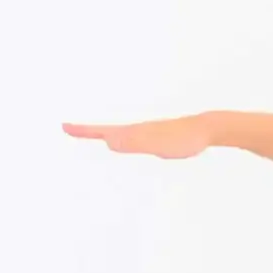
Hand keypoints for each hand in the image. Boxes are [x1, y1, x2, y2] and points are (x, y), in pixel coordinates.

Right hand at [64, 116, 215, 158]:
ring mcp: (148, 133)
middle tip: (69, 129)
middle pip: (107, 131)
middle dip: (87, 132)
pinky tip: (126, 145)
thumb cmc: (183, 137)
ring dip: (103, 135)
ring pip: (120, 135)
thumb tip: (107, 141)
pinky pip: (133, 140)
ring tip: (92, 137)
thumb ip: (133, 143)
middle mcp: (138, 130)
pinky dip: (122, 141)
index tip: (64, 127)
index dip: (83, 130)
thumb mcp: (156, 143)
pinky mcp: (158, 138)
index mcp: (134, 131)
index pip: (102, 130)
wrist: (208, 129)